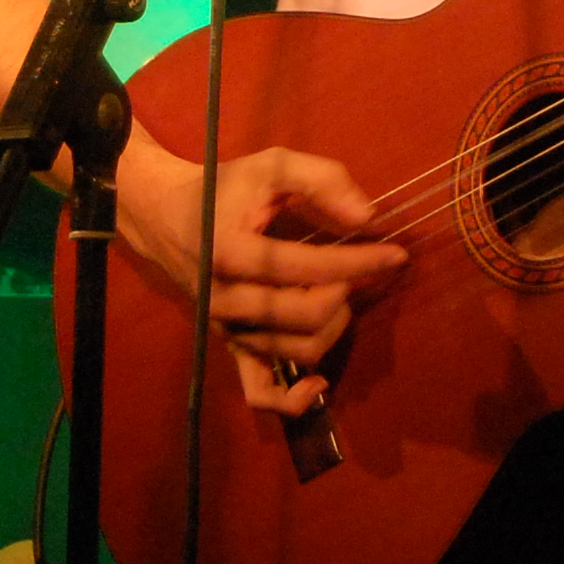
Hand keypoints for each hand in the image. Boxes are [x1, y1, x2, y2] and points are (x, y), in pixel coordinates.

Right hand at [119, 144, 405, 415]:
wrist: (168, 218)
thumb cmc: (226, 189)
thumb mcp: (272, 165)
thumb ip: (321, 180)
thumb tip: (367, 217)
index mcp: (232, 251)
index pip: (308, 268)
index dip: (360, 262)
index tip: (396, 254)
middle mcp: (227, 298)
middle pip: (308, 314)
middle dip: (347, 290)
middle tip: (360, 267)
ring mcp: (227, 329)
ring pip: (298, 349)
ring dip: (334, 325)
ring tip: (340, 294)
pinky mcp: (229, 346)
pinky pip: (259, 391)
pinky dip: (292, 398)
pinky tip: (318, 383)